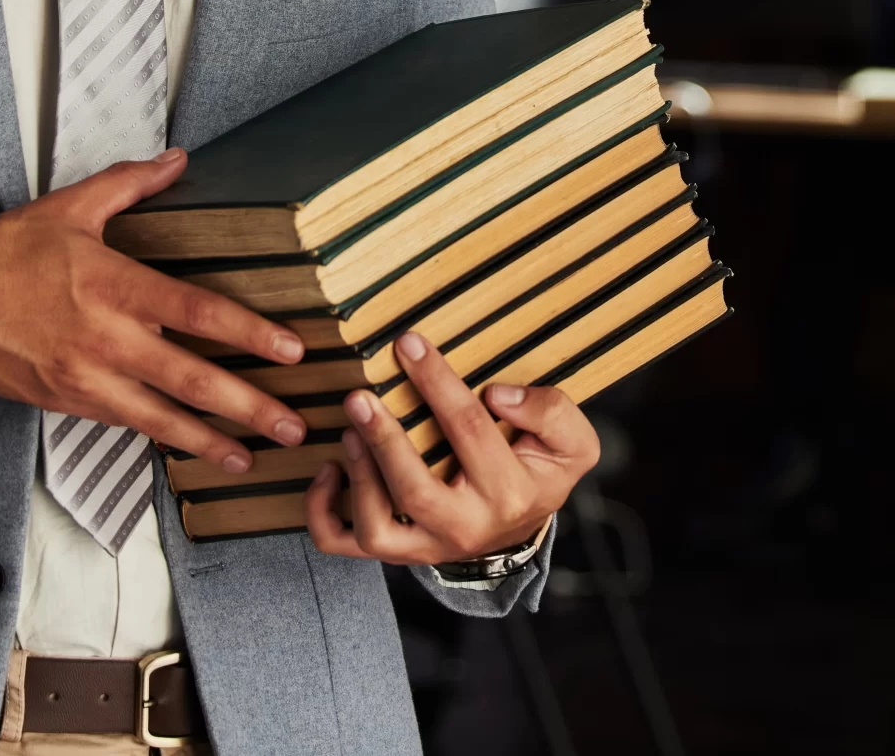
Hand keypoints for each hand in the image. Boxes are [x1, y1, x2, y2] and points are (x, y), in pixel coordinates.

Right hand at [0, 149, 311, 473]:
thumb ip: (129, 184)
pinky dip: (165, 439)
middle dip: (248, 406)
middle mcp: (105, 338)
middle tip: (294, 423)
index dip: (249, 333)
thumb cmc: (1, 254)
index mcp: (112, 284)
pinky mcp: (68, 403)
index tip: (290, 351)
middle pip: (192, 379)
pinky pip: (128, 424)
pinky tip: (194, 449)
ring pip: (162, 418)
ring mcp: (86, 378)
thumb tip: (177, 161)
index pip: (197, 312)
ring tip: (253, 456)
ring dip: (213, 440)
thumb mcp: (68, 207)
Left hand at [302, 329, 598, 565]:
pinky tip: (327, 469)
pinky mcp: (397, 551)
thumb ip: (552, 412)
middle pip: (415, 492)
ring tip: (348, 431)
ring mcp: (426, 546)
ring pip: (377, 529)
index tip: (407, 343)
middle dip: (384, 440)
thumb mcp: (572, 443)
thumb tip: (499, 395)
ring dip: (357, 477)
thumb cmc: (539, 471)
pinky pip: (343, 544)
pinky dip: (322, 512)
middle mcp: (465, 528)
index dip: (436, 382)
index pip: (468, 430)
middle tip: (360, 396)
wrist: (521, 526)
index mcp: (510, 494)